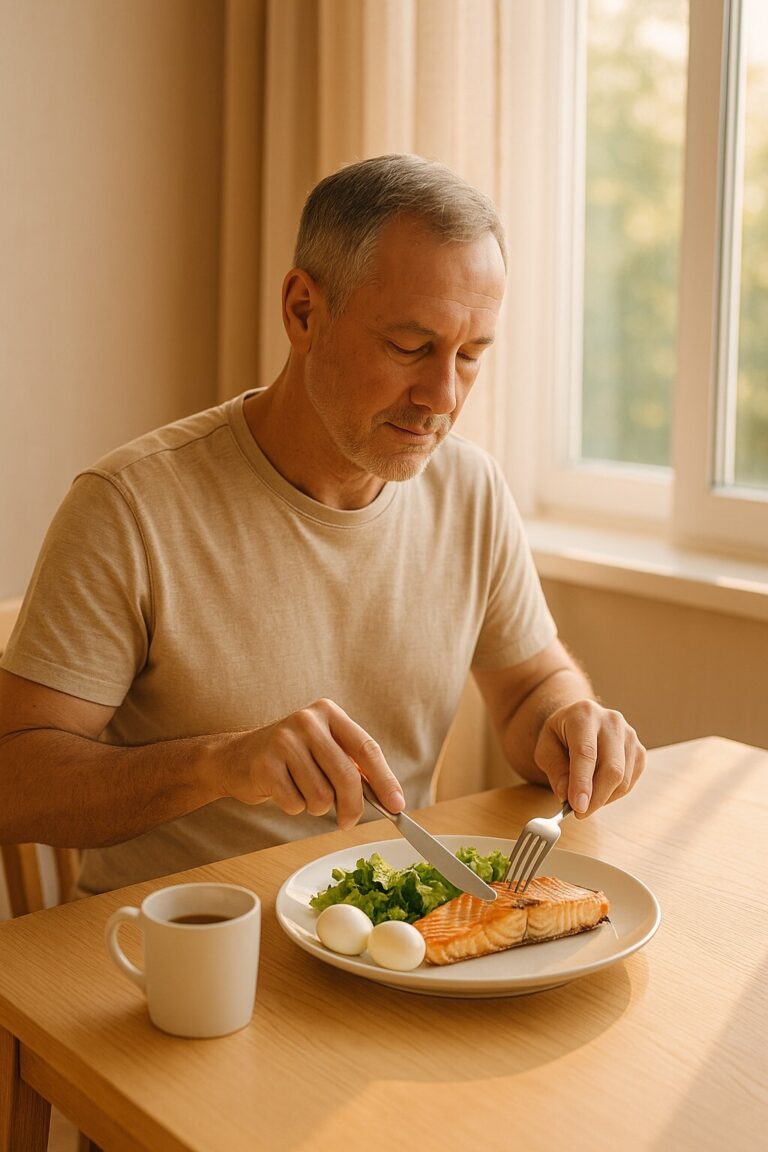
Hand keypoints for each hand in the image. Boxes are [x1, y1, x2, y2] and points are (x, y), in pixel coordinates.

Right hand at [221, 698, 404, 829]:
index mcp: (328, 713)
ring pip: (321, 795)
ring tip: (301, 791)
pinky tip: (283, 791)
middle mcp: (308, 721)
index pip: (366, 748)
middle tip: (348, 821)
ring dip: (315, 806)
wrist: (235, 757)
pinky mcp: (265, 764)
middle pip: (347, 775)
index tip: (396, 806)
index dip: (385, 780)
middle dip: (352, 807)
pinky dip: (294, 807)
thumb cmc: (290, 758)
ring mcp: (284, 740)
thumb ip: (352, 765)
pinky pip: (296, 803)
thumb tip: (389, 799)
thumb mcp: (323, 749)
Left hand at [533, 700, 644, 816]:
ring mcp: (630, 735)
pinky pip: (630, 782)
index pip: (586, 752)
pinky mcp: (639, 750)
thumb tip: (567, 795)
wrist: (579, 722)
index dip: (582, 782)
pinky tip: (598, 790)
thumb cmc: (560, 736)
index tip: (577, 807)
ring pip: (623, 779)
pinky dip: (614, 794)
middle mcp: (611, 721)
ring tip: (584, 798)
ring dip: (603, 798)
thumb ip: (555, 771)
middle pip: (611, 768)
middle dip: (596, 797)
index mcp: (584, 714)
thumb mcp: (545, 749)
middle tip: (579, 813)